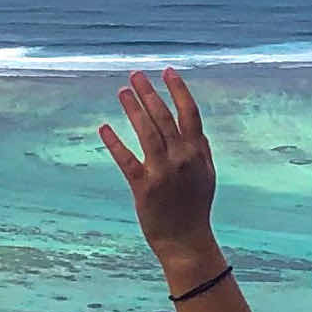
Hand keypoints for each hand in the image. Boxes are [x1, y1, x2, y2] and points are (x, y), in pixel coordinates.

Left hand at [99, 70, 226, 281]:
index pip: (189, 113)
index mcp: (197, 153)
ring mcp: (162, 172)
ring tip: (122, 92)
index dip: (178, 90)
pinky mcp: (144, 187)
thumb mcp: (206, 175)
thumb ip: (201, 149)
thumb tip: (195, 127)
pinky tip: (104, 128)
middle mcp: (181, 159)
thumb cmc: (195, 207)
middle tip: (135, 75)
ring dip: (133, 109)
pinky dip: (115, 143)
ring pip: (146, 133)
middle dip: (149, 93)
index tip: (167, 71)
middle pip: (163, 117)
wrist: (186, 240)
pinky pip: (127, 160)